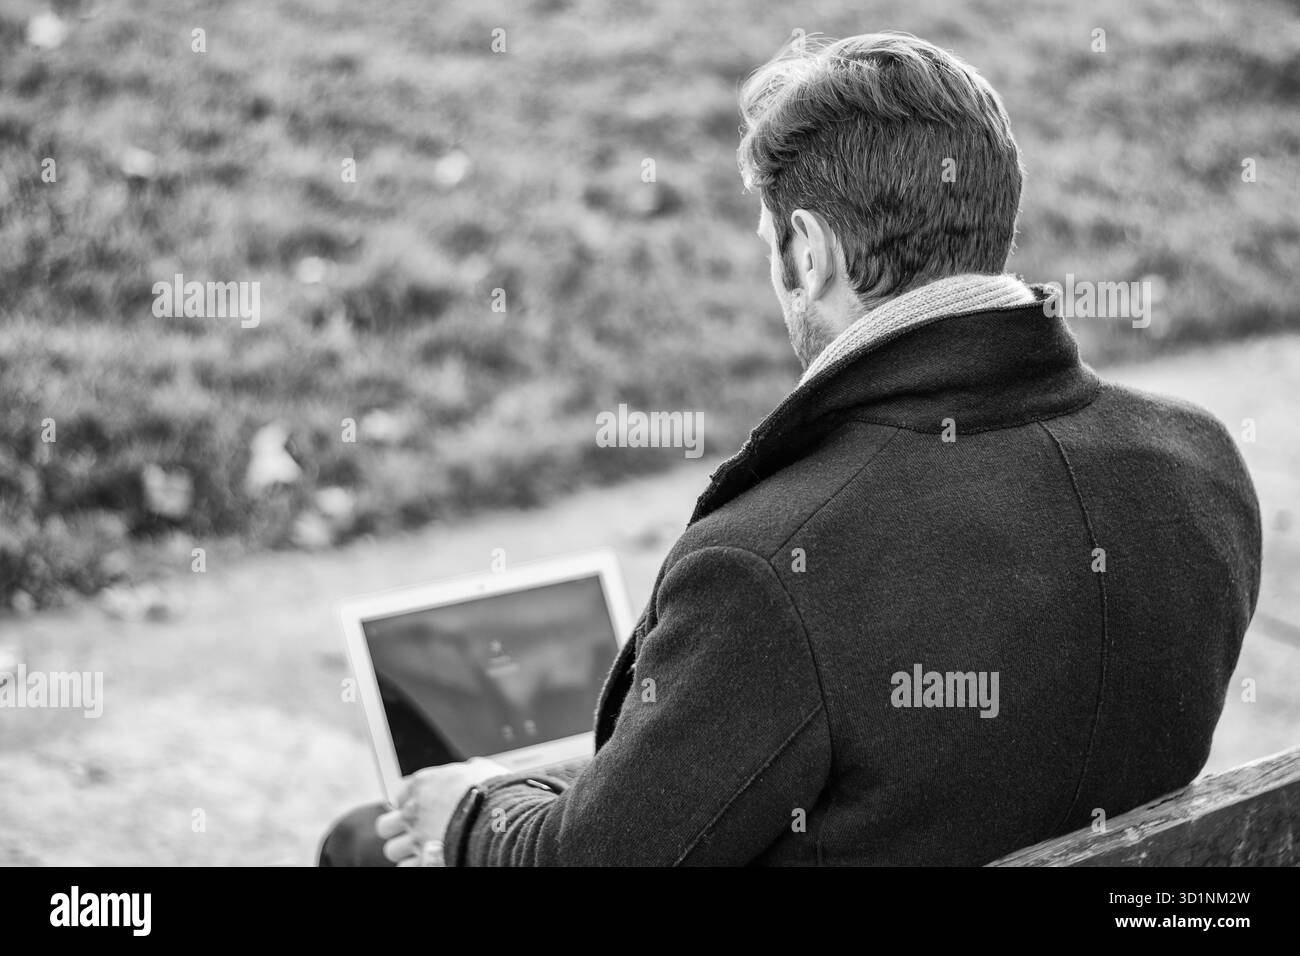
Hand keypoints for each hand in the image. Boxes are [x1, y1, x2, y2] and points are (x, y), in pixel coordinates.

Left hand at [375, 757, 508, 865]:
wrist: (501, 819)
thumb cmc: (495, 792)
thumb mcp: (482, 769)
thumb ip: (469, 769)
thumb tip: (472, 768)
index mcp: (423, 783)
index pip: (398, 795)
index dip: (409, 803)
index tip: (420, 807)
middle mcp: (413, 810)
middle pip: (385, 826)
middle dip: (397, 829)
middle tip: (413, 831)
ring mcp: (416, 837)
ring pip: (392, 849)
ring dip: (406, 849)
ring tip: (423, 848)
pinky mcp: (425, 859)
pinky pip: (406, 867)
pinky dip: (416, 864)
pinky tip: (429, 858)